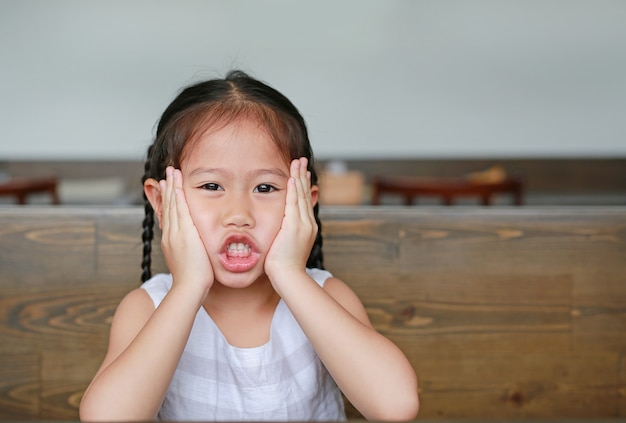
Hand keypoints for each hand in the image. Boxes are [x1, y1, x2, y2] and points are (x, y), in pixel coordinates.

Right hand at [159, 166, 213, 295]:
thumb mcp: (188, 260)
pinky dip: (177, 198)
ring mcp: (175, 233)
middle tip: (168, 172)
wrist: (189, 287)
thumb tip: (193, 246)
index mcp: (171, 240)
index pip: (168, 214)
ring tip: (172, 172)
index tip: (168, 186)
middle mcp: (170, 234)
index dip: (168, 199)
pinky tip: (177, 186)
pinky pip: (180, 211)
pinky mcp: (184, 234)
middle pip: (167, 206)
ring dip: (172, 187)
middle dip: (168, 188)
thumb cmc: (193, 279)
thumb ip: (189, 249)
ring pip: (172, 205)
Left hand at [265, 158, 317, 286]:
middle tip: (302, 160)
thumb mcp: (286, 247)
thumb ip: (285, 235)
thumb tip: (281, 231)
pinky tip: (291, 178)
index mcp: (307, 228)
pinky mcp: (295, 227)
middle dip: (303, 176)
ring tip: (297, 162)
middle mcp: (308, 224)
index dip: (303, 186)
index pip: (305, 201)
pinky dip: (294, 190)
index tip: (301, 173)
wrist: (289, 277)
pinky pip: (294, 204)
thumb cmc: (284, 268)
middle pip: (306, 194)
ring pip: (301, 195)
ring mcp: (303, 225)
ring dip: (299, 177)